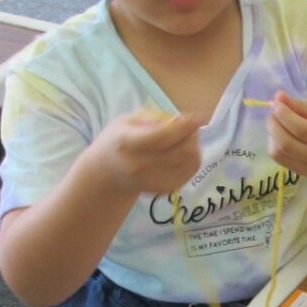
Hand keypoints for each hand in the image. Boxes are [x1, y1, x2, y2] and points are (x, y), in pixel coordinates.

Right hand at [88, 109, 205, 198]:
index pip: (161, 138)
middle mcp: (139, 165)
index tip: (198, 117)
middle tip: (190, 126)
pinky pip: (190, 174)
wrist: (108, 173)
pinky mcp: (164, 190)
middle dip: (192, 136)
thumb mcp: (127, 121)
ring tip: (186, 138)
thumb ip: (153, 119)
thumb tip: (181, 122)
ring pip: (189, 163)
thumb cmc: (118, 141)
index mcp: (127, 143)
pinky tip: (184, 153)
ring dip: (195, 147)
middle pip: (181, 152)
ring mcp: (152, 181)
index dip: (183, 128)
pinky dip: (193, 161)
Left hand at [266, 95, 306, 183]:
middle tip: (275, 112)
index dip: (283, 114)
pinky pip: (281, 160)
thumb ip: (305, 107)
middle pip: (287, 143)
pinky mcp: (303, 174)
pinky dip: (275, 146)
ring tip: (279, 124)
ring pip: (280, 153)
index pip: (302, 129)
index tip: (276, 102)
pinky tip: (282, 137)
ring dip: (272, 135)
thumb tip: (278, 97)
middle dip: (273, 124)